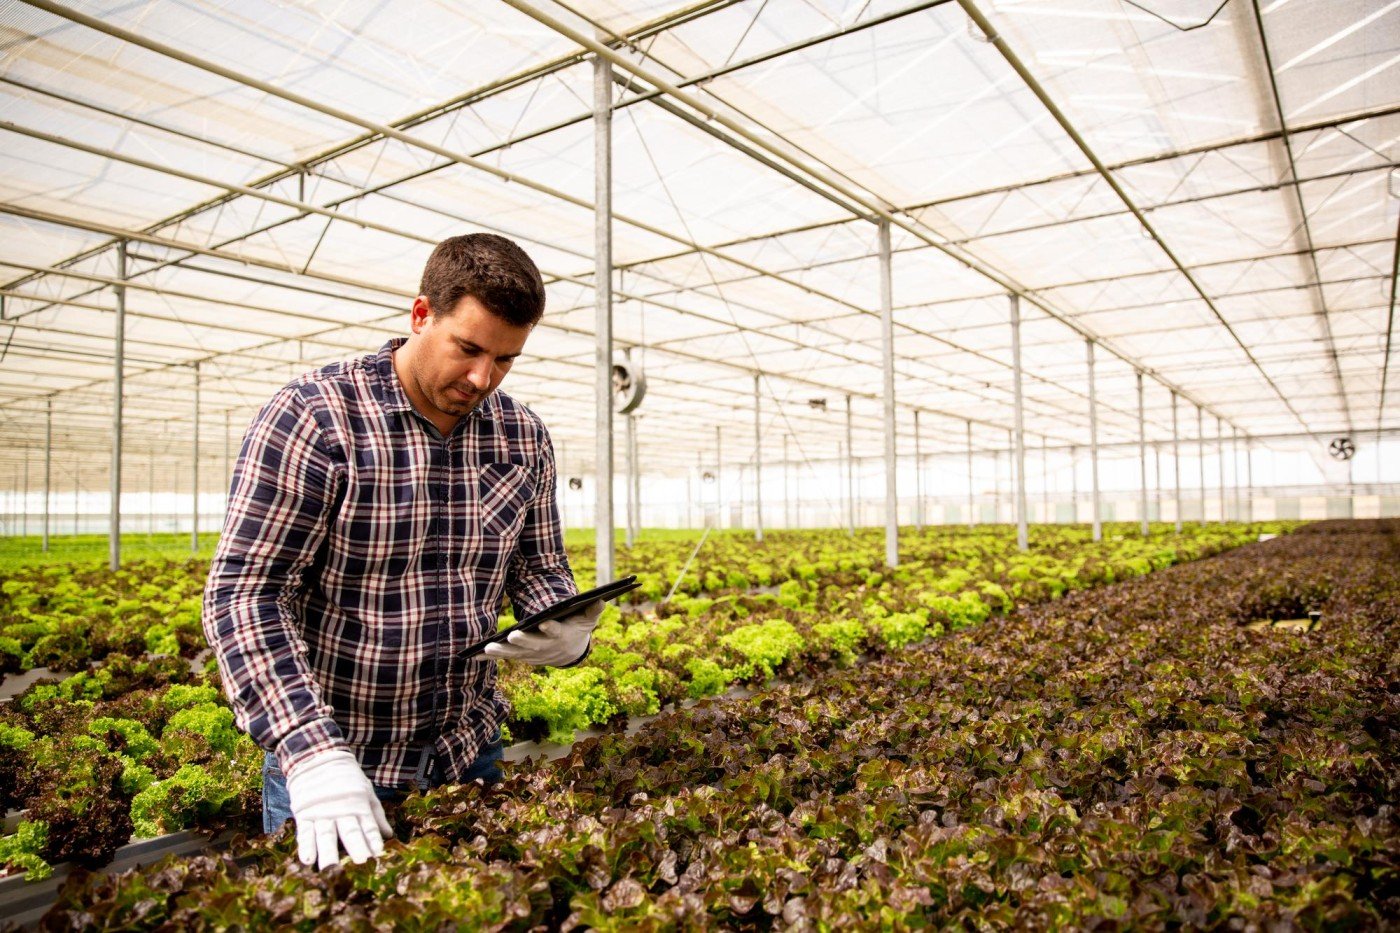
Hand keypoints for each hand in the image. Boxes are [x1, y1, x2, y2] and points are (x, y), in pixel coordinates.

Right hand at [286, 748, 392, 869]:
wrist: (318, 758)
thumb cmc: (346, 779)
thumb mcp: (366, 791)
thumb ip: (376, 815)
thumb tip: (389, 835)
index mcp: (359, 805)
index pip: (369, 826)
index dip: (373, 840)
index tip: (379, 856)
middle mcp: (342, 810)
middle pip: (350, 832)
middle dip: (356, 847)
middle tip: (361, 864)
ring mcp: (322, 812)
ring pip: (326, 835)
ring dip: (328, 852)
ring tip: (331, 869)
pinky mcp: (304, 813)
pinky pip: (305, 831)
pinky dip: (306, 845)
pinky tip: (308, 860)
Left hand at [484, 599, 602, 666]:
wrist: (569, 653)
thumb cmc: (576, 629)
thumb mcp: (586, 620)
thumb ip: (592, 610)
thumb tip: (601, 599)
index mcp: (559, 636)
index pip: (555, 632)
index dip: (550, 628)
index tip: (543, 623)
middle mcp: (544, 647)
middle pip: (532, 644)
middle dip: (522, 640)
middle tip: (512, 635)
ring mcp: (531, 654)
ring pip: (514, 653)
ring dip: (501, 651)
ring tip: (487, 647)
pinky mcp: (520, 657)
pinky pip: (504, 657)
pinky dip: (489, 657)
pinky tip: (473, 655)